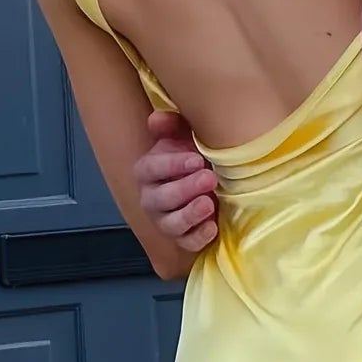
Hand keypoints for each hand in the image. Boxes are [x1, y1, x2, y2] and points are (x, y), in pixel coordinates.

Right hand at [134, 111, 218, 254]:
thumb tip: (157, 118)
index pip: (150, 169)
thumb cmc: (192, 155)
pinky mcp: (184, 238)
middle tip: (209, 177)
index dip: (171, 165)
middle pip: (160, 198)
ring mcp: (167, 220)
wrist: (211, 178)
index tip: (195, 159)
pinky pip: (187, 242)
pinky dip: (199, 236)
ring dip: (190, 214)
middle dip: (185, 189)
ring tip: (209, 203)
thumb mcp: (183, 134)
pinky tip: (212, 226)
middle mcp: (153, 198)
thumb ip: (171, 125)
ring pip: (171, 224)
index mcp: (149, 171)